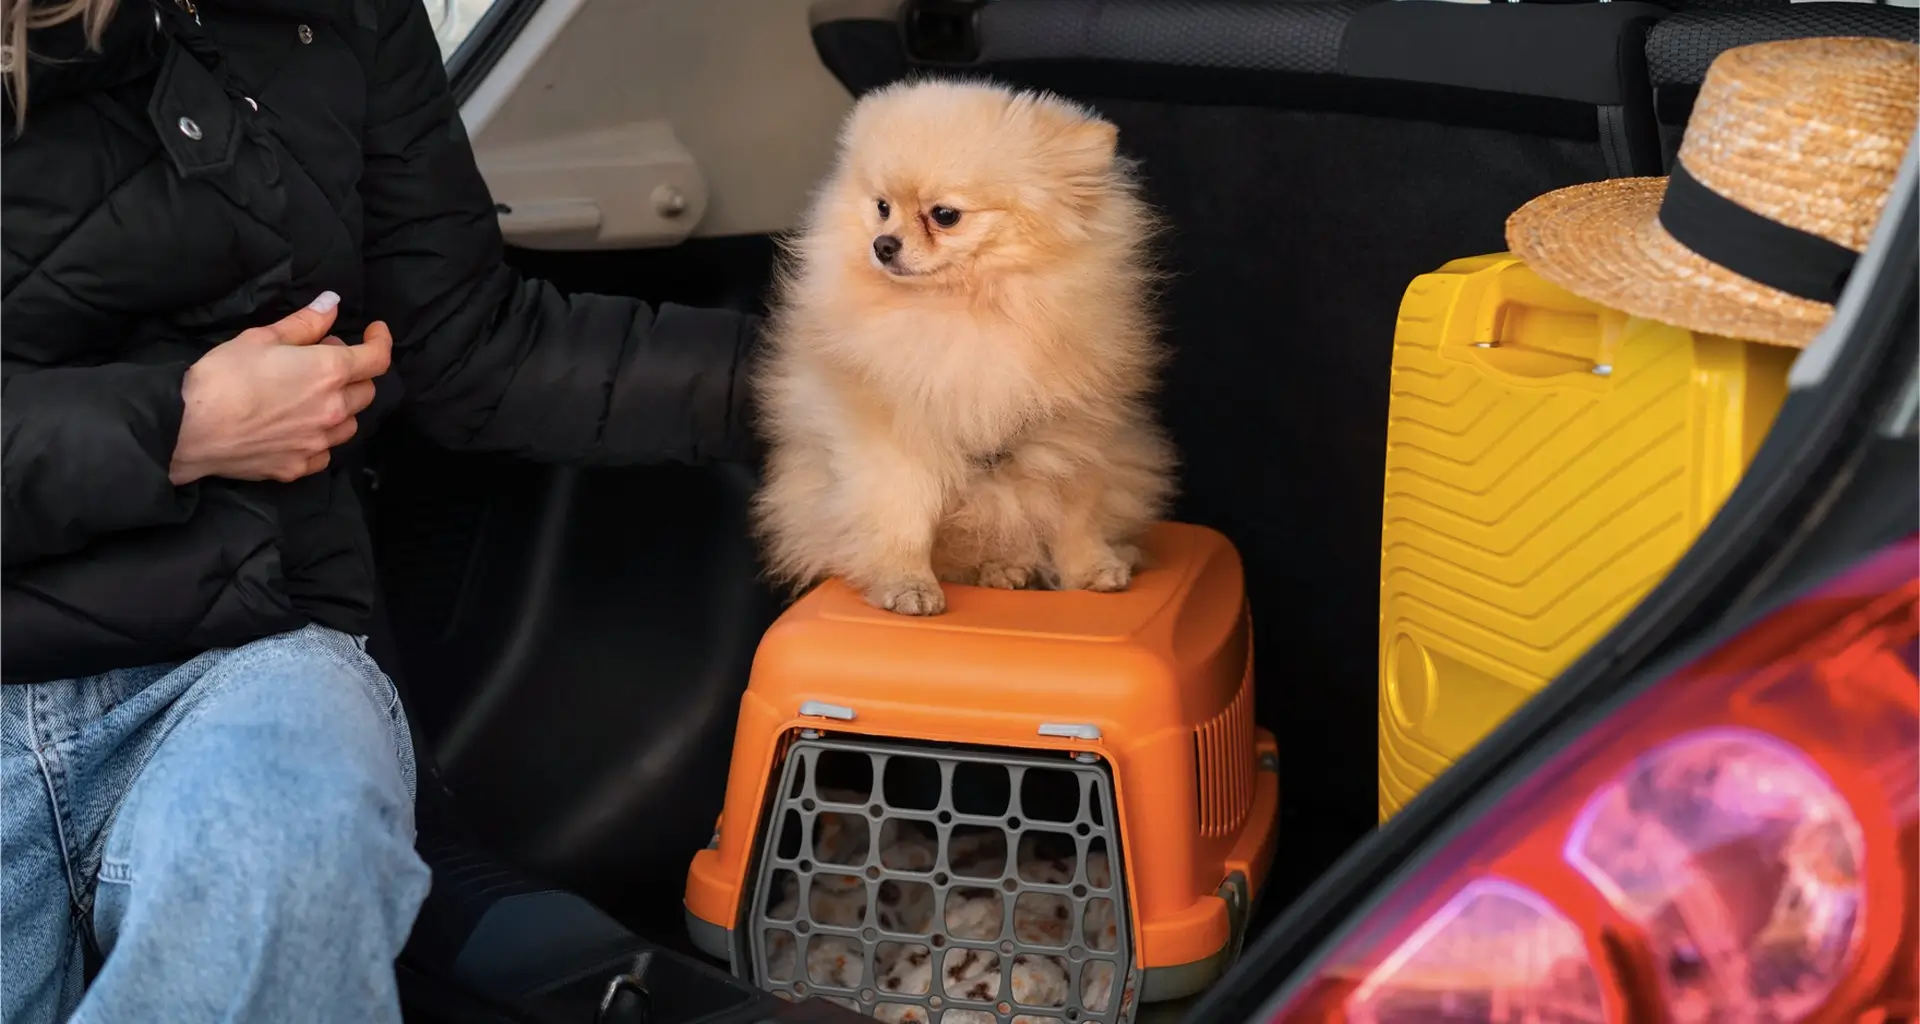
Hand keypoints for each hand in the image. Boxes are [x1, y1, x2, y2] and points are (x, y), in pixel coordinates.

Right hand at [169, 292, 393, 485]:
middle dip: (353, 373)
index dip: (381, 341)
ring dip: (341, 407)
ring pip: (350, 424)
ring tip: (311, 396)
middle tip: (322, 360)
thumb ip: (305, 323)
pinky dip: (320, 439)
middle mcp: (332, 410)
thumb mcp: (262, 338)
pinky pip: (325, 453)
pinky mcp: (299, 467)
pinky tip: (299, 428)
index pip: (376, 358)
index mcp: (328, 372)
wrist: (188, 429)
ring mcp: (318, 442)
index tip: (375, 332)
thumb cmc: (223, 376)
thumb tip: (332, 304)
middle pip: (365, 391)